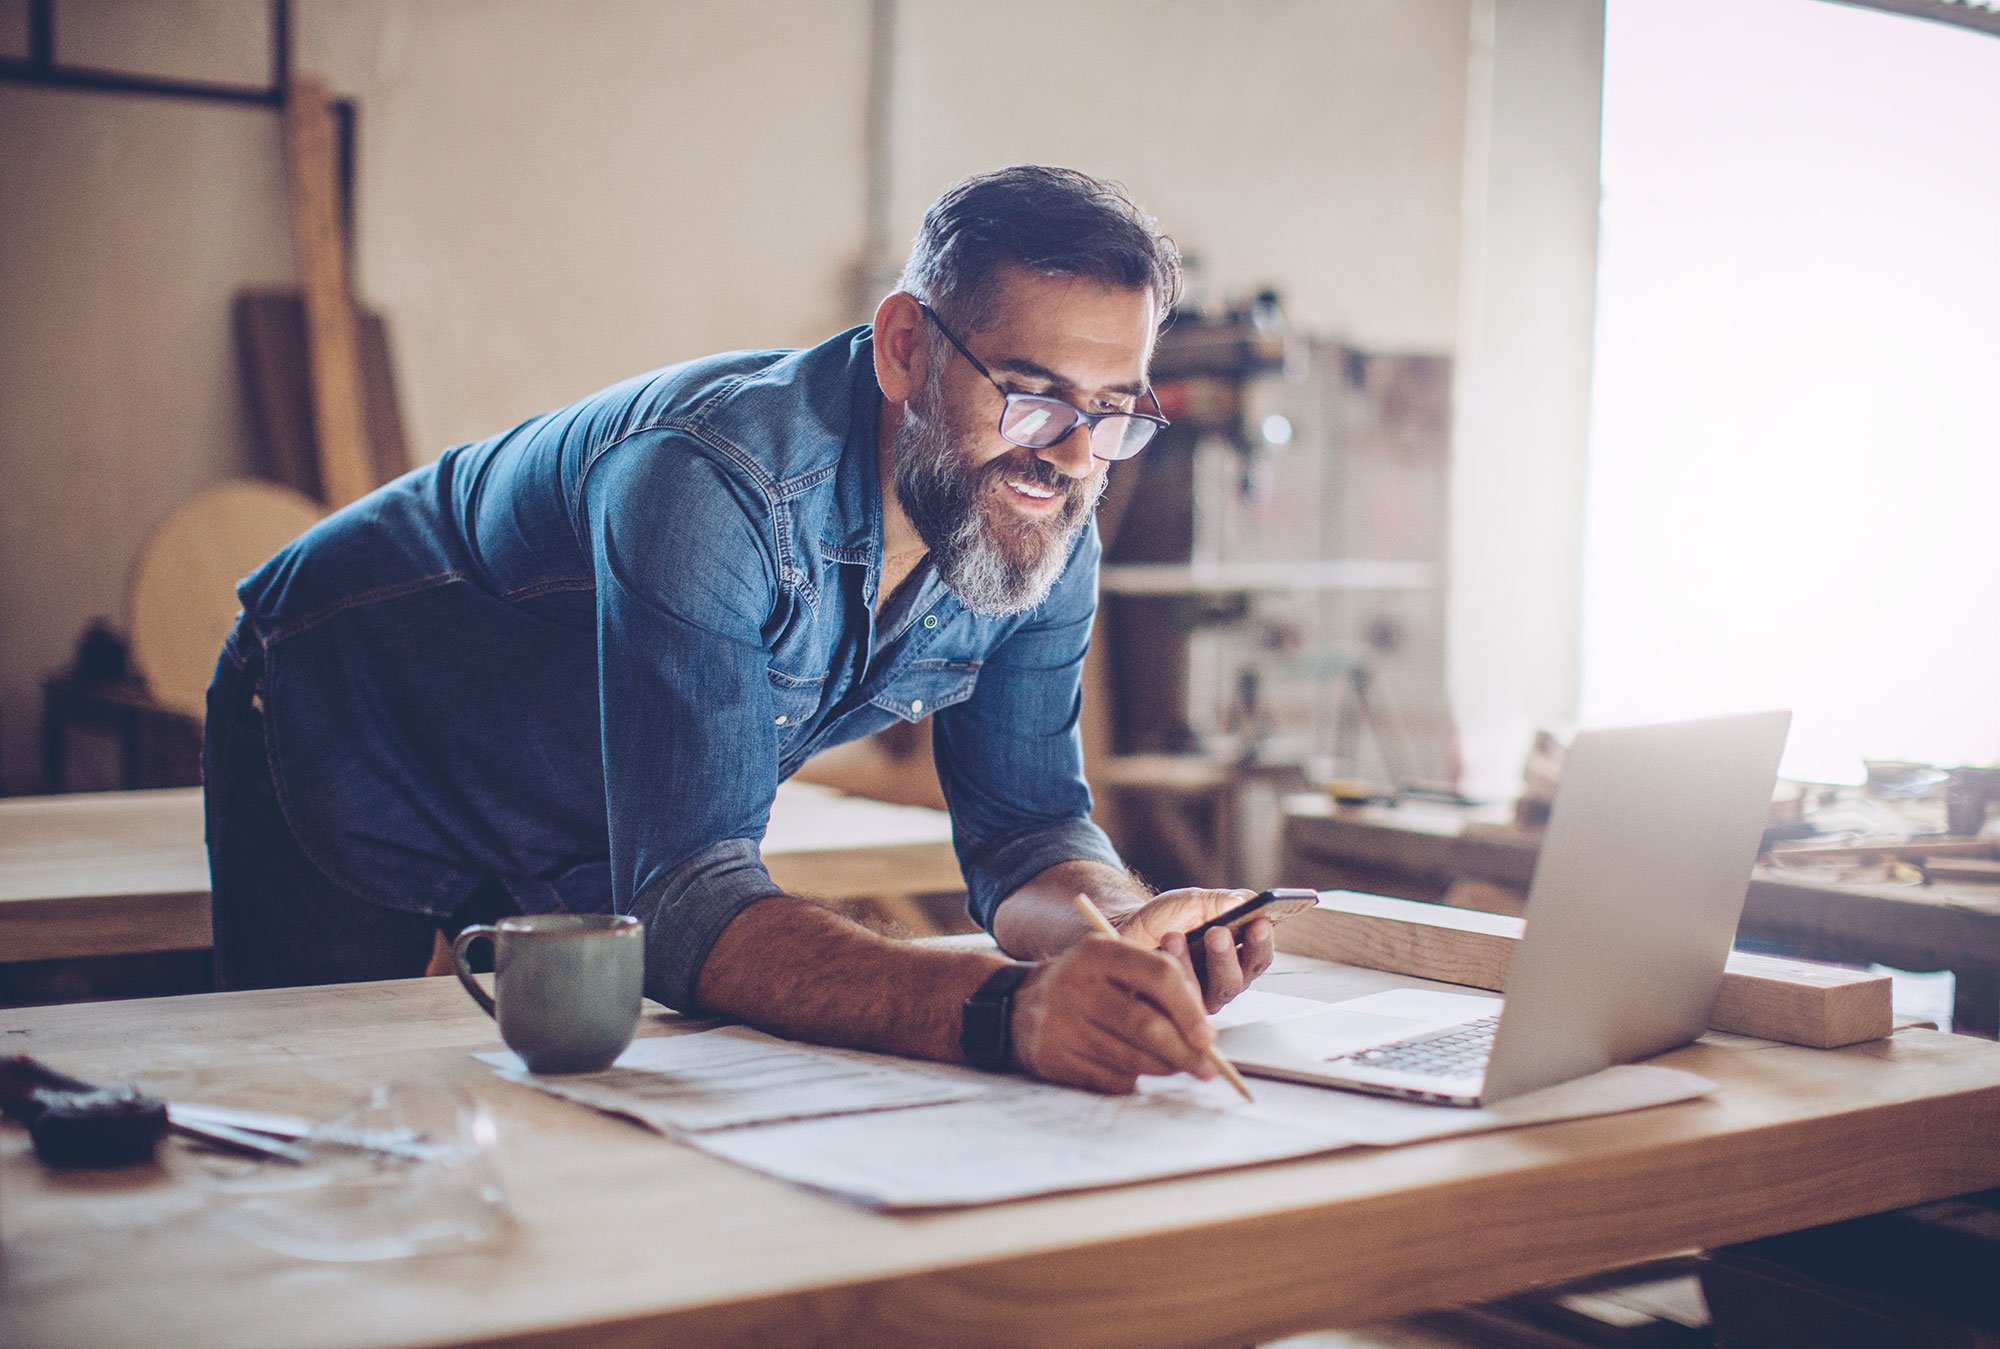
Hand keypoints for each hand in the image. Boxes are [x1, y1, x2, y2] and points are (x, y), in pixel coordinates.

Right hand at [1008, 938, 1217, 1093]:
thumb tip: (1203, 1033)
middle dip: (1184, 1051)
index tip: (1208, 1036)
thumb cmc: (1085, 986)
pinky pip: (1108, 1078)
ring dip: (1164, 1068)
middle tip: (1207, 1067)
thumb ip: (1155, 986)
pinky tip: (1135, 1070)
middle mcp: (1075, 983)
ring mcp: (1061, 1022)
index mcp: (1097, 951)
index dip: (1190, 1009)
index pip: (1158, 975)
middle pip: (1146, 1025)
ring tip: (1178, 1067)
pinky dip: (1131, 1079)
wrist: (1017, 1007)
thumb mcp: (1112, 966)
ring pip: (1131, 1058)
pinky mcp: (1053, 1057)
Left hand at [1113, 888, 1275, 1013]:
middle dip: (1228, 956)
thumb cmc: (1167, 919)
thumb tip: (1246, 901)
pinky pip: (1179, 1000)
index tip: (1259, 923)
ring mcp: (1200, 1001)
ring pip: (1209, 993)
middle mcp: (1223, 983)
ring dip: (1195, 965)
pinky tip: (1163, 949)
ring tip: (1178, 937)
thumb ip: (1222, 902)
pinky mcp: (1175, 1011)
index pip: (1259, 957)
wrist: (1128, 930)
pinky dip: (1172, 972)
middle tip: (1218, 933)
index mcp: (1237, 957)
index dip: (1262, 942)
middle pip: (1238, 980)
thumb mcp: (1195, 902)